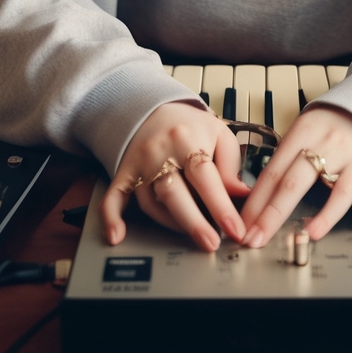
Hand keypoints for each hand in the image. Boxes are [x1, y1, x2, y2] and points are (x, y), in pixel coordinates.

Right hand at [100, 100, 249, 251]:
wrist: (154, 109)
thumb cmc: (191, 126)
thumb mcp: (219, 133)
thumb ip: (230, 165)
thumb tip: (240, 196)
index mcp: (186, 138)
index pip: (204, 175)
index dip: (220, 205)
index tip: (235, 229)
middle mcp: (159, 151)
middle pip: (174, 192)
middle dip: (194, 222)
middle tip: (211, 243)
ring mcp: (138, 164)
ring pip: (151, 203)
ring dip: (173, 224)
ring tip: (194, 234)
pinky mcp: (123, 174)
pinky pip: (113, 197)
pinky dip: (111, 217)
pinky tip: (116, 236)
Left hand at [239, 106, 351, 248]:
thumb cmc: (343, 126)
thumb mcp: (314, 130)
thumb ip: (295, 157)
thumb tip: (266, 193)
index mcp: (302, 131)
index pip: (271, 170)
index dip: (254, 199)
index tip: (242, 222)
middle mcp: (318, 139)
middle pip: (282, 179)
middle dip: (262, 212)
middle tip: (248, 236)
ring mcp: (340, 151)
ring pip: (303, 184)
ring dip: (281, 214)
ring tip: (268, 237)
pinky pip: (342, 193)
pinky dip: (326, 215)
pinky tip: (313, 231)